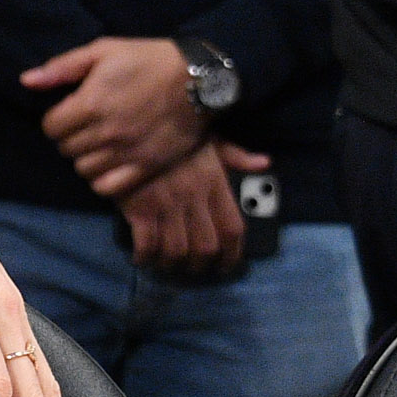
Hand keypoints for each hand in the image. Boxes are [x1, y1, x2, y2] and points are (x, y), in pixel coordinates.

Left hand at [21, 37, 202, 199]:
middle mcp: (106, 132)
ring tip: (101, 143)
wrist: (199, 79)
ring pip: (83, 169)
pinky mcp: (145, 167)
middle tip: (88, 125)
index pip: (51, 127)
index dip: (57, 119)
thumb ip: (63, 67)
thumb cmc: (148, 60)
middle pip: (66, 149)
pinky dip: (102, 179)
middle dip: (71, 137)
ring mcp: (126, 152)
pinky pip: (106, 188)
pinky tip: (110, 162)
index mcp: (91, 103)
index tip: (71, 111)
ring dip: (86, 157)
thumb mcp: (104, 51)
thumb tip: (26, 81)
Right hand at [118, 141, 269, 279]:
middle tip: (192, 269)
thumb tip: (265, 163)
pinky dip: (144, 257)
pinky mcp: (140, 209)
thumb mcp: (210, 139)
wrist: (131, 127)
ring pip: (176, 250)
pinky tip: (141, 258)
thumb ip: (236, 156)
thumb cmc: (172, 135)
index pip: (233, 228)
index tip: (226, 265)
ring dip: (171, 264)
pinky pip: (146, 244)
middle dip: (199, 265)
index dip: (233, 254)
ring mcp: (166, 205)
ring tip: (166, 265)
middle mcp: (193, 198)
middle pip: (205, 247)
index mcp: (214, 183)